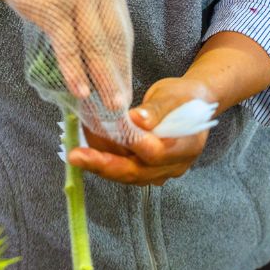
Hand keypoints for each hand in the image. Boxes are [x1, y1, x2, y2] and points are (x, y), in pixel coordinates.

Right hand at [0, 0, 131, 109]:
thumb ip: (95, 9)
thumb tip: (106, 55)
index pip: (122, 31)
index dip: (124, 64)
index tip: (126, 88)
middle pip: (113, 41)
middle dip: (118, 77)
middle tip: (122, 106)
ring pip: (95, 46)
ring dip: (102, 80)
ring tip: (108, 106)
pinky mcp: (53, 5)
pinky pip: (68, 45)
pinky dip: (74, 71)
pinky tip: (80, 91)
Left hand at [68, 78, 213, 185]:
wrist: (193, 105)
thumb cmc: (183, 96)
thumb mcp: (173, 95)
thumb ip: (156, 109)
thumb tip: (135, 120)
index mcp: (186, 147)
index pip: (156, 153)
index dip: (131, 145)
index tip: (105, 134)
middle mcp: (173, 166)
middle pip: (136, 172)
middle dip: (103, 165)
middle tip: (76, 156)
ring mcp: (160, 172)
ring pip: (126, 174)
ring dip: (100, 164)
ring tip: (77, 152)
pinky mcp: (148, 171)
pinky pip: (124, 170)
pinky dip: (105, 161)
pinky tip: (88, 150)